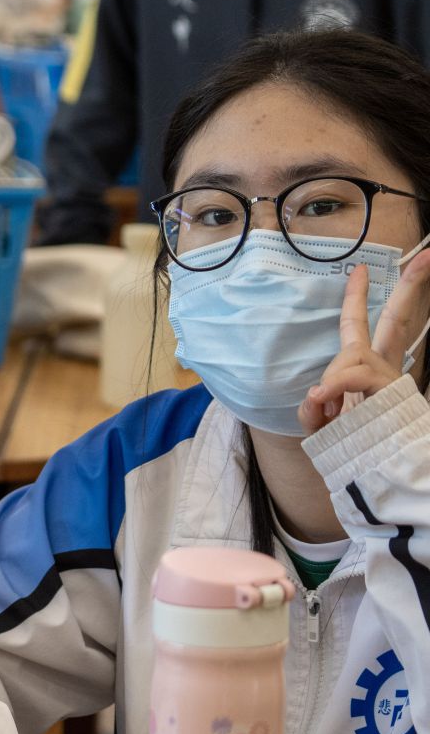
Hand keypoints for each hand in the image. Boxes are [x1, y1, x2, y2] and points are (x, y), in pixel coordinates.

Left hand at [299, 252, 429, 434]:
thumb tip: (317, 394)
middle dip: (410, 288)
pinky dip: (334, 387)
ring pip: (352, 356)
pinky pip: (353, 377)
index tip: (361, 268)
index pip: (367, 329)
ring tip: (329, 409)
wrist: (378, 476)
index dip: (360, 299)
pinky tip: (325, 401)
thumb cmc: (349, 450)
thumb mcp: (321, 425)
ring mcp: (390, 381)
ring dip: (333, 380)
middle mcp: (384, 370)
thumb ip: (314, 407)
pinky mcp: (389, 394)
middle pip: (397, 322)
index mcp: (368, 371)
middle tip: (424, 257)